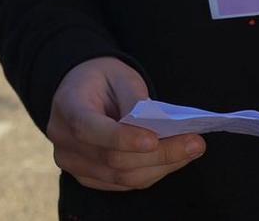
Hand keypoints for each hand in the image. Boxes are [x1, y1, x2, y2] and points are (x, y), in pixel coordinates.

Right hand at [46, 58, 202, 191]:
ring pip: (122, 176)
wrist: (81, 90)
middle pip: (113, 159)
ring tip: (191, 150)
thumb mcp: (119, 75)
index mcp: (67, 106)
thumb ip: (134, 98)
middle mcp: (63, 139)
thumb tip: (156, 128)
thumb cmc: (103, 80)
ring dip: (162, 166)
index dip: (121, 138)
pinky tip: (173, 158)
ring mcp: (72, 162)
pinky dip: (152, 172)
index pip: (88, 128)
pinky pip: (124, 183)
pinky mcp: (87, 177)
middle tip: (195, 143)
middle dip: (159, 154)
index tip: (154, 138)